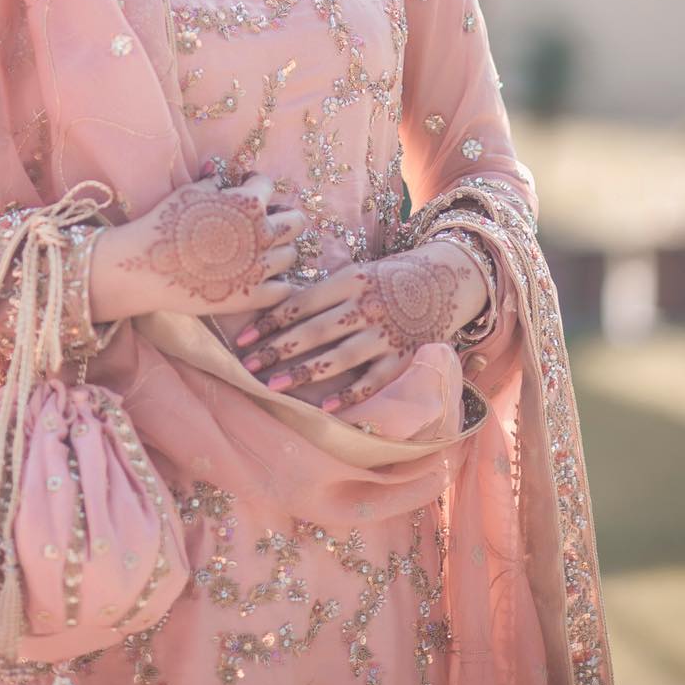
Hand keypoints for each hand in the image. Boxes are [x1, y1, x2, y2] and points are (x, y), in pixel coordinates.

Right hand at [89, 172, 308, 322]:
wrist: (149, 265)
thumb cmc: (166, 223)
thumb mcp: (190, 191)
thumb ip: (213, 181)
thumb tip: (220, 174)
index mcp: (250, 203)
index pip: (267, 186)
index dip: (255, 186)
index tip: (245, 190)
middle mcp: (263, 233)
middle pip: (296, 222)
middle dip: (283, 218)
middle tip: (264, 224)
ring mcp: (260, 268)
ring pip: (291, 255)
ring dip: (279, 251)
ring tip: (260, 252)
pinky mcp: (252, 297)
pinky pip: (283, 289)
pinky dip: (277, 284)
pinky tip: (262, 279)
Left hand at [231, 241, 487, 411]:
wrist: (443, 280)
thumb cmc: (385, 279)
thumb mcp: (355, 275)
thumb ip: (324, 294)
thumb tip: (275, 313)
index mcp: (350, 280)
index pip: (301, 303)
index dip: (268, 322)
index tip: (240, 340)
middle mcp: (366, 306)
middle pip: (314, 331)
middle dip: (276, 350)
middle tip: (246, 368)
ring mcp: (385, 333)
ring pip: (339, 357)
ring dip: (304, 373)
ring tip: (274, 387)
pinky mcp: (403, 356)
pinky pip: (374, 381)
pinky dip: (350, 396)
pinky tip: (326, 409)